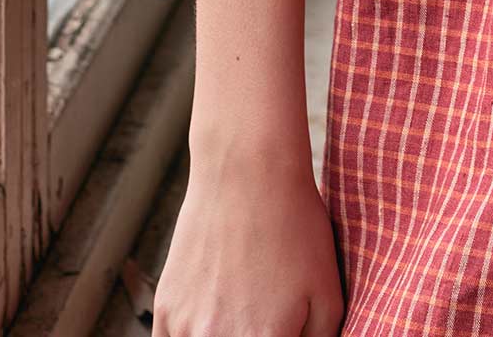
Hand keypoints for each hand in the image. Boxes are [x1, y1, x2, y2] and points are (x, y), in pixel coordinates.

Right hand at [148, 141, 343, 336]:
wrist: (248, 172)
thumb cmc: (295, 228)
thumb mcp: (328, 291)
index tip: (281, 327)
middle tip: (261, 314)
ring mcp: (185, 329)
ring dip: (220, 335)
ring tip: (242, 307)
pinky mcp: (165, 310)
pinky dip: (193, 335)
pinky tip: (215, 312)